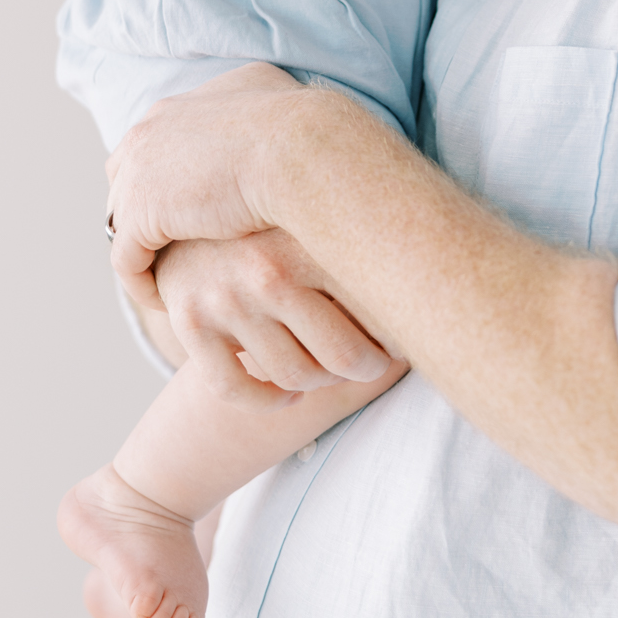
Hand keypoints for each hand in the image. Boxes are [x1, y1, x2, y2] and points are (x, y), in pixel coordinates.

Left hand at [104, 63, 299, 303]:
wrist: (300, 148)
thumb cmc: (302, 128)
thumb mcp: (271, 93)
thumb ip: (252, 100)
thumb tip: (265, 110)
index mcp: (173, 108)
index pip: (147, 147)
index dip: (161, 180)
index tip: (183, 211)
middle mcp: (146, 133)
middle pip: (124, 180)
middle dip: (142, 211)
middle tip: (168, 247)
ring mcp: (138, 174)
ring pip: (121, 222)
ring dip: (141, 249)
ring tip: (166, 280)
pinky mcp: (142, 217)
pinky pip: (125, 261)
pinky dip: (141, 283)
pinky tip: (165, 300)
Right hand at [155, 231, 393, 404]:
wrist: (182, 216)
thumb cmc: (270, 224)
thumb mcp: (310, 220)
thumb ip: (358, 245)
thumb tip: (434, 290)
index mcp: (307, 236)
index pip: (374, 306)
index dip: (397, 335)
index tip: (405, 338)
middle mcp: (265, 267)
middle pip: (340, 354)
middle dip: (365, 368)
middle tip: (371, 363)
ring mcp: (224, 297)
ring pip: (293, 376)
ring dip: (317, 385)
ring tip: (329, 371)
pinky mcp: (188, 322)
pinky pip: (236, 389)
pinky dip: (266, 400)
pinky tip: (285, 395)